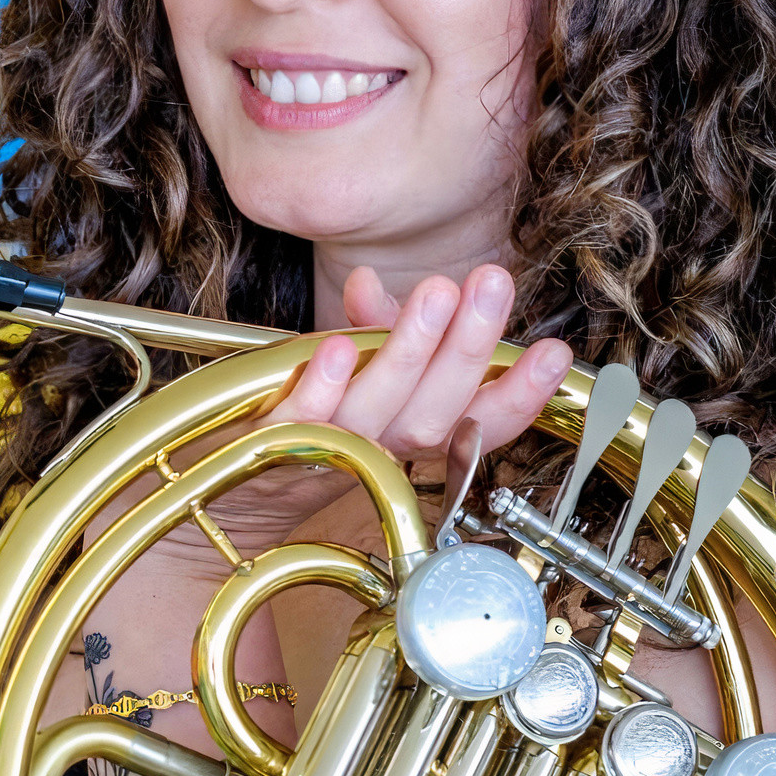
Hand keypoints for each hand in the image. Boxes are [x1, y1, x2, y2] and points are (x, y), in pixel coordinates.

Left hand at [201, 264, 572, 551]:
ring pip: (378, 411)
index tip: (555, 354)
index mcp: (408, 436)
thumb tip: (370, 282)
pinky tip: (338, 347)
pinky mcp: (269, 447)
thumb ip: (368, 330)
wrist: (219, 493)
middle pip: (434, 411)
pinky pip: (300, 420)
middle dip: (469, 347)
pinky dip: (320, 385)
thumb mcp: (348, 375)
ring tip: (437, 293)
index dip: (518, 394)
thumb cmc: (297, 428)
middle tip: (493, 284)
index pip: (474, 421)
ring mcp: (325, 452)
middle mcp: (377, 452)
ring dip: (409, 351)